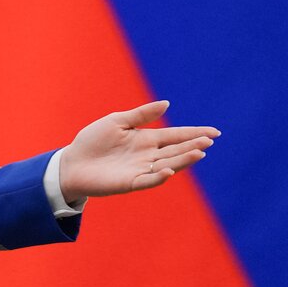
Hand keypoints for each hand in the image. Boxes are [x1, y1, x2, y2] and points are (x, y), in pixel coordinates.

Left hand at [59, 100, 219, 202]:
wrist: (72, 162)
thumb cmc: (93, 140)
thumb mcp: (117, 121)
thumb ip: (141, 115)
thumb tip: (167, 104)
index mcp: (146, 139)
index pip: (175, 136)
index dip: (194, 133)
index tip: (214, 132)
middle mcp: (148, 155)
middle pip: (176, 150)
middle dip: (193, 145)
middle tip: (209, 140)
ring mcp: (141, 169)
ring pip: (168, 165)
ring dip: (183, 160)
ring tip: (199, 152)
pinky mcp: (130, 182)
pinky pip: (148, 180)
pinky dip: (159, 176)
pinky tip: (170, 170)